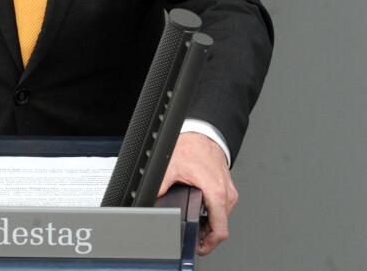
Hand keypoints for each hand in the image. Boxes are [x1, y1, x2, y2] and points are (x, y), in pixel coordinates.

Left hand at [158, 133, 237, 255]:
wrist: (203, 132)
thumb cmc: (191, 147)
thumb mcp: (170, 168)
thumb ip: (161, 187)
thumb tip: (151, 200)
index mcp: (216, 192)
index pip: (220, 230)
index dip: (208, 244)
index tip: (198, 246)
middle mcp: (227, 193)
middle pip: (221, 226)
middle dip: (206, 234)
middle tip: (193, 236)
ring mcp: (230, 190)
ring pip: (223, 218)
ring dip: (210, 224)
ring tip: (196, 224)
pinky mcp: (228, 187)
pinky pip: (223, 207)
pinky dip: (213, 213)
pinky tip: (202, 210)